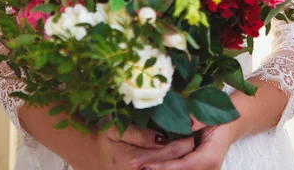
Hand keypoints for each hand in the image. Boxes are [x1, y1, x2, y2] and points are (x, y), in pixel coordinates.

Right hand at [70, 123, 194, 169]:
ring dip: (183, 160)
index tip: (194, 128)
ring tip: (193, 145)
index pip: (169, 151)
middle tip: (198, 136)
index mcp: (135, 160)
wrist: (94, 157)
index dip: (185, 140)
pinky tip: (181, 157)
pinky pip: (164, 168)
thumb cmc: (106, 139)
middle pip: (174, 162)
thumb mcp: (118, 130)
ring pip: (171, 168)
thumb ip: (140, 135)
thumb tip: (162, 138)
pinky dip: (174, 164)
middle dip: (188, 150)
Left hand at [138, 117, 233, 169]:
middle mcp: (209, 169)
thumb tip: (188, 120)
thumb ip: (199, 119)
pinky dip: (167, 168)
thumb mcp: (211, 116)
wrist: (230, 125)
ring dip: (161, 169)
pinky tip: (151, 166)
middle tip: (136, 167)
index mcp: (210, 157)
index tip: (146, 166)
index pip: (184, 165)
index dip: (165, 167)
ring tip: (140, 168)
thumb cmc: (220, 118)